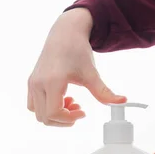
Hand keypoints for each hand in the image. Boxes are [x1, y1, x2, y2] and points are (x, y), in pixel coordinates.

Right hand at [27, 8, 125, 126]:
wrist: (65, 33)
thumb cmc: (77, 50)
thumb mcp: (92, 74)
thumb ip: (105, 92)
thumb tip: (122, 102)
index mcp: (52, 81)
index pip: (54, 113)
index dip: (69, 118)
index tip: (83, 112)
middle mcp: (38, 83)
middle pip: (44, 118)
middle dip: (64, 119)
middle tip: (78, 108)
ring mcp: (33, 83)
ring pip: (37, 113)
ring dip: (55, 114)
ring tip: (70, 103)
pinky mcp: (32, 82)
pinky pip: (34, 105)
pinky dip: (47, 108)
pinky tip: (62, 98)